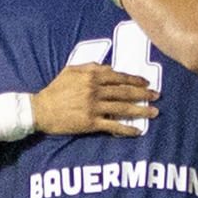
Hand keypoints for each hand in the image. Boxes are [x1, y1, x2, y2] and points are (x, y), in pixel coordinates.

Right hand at [33, 63, 159, 136]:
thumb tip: (108, 67)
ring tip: (154, 113)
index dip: (135, 80)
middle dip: (143, 94)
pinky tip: (138, 131)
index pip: (119, 77)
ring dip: (141, 111)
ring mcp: (94, 107)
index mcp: (91, 76)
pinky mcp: (91, 123)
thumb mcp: (71, 71)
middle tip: (157, 96)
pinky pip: (113, 126)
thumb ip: (90, 66)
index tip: (146, 83)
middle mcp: (95, 90)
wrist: (40, 110)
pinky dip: (127, 129)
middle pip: (125, 92)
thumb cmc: (55, 90)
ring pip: (123, 108)